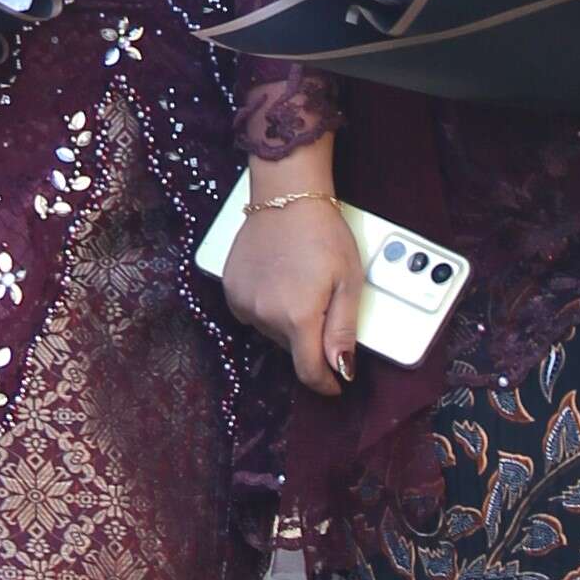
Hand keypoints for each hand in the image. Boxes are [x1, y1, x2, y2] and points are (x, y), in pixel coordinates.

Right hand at [221, 147, 367, 395]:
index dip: (325, 383)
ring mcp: (244, 301)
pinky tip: (279, 282)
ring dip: (288, 323)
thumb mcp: (348, 281)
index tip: (336, 384)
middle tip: (324, 306)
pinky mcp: (231, 288)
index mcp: (298, 316)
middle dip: (311, 341)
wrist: (287, 195)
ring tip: (301, 287)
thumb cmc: (323, 233)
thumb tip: (343, 370)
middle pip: (292, 350)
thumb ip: (343, 330)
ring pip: (271, 332)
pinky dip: (267, 307)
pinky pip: (252, 314)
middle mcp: (265, 314)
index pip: (309, 371)